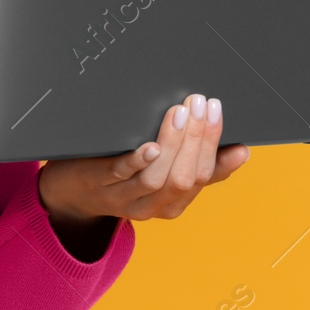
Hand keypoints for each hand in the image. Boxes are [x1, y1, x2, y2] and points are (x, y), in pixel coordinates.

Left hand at [37, 92, 250, 228]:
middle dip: (198, 139)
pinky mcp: (99, 183)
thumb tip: (240, 150)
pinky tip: (150, 146)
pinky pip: (122, 175)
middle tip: (203, 104)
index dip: (217, 148)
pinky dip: (138, 161)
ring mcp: (124, 197)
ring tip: (181, 113)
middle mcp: (153, 206)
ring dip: (173, 144)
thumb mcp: (163, 173)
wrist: (69, 190)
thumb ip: (195, 164)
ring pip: (157, 178)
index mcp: (174, 202)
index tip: (221, 115)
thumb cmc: (122, 174)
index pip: (205, 176)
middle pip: (184, 177)